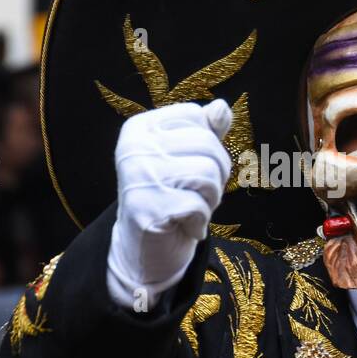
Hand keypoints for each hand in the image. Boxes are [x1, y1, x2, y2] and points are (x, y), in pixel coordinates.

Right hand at [107, 100, 231, 309]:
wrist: (143, 250)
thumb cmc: (169, 198)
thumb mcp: (186, 158)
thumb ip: (204, 131)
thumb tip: (222, 107)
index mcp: (140, 128)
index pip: (196, 116)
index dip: (208, 145)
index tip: (189, 167)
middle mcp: (134, 147)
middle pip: (207, 144)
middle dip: (215, 175)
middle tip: (195, 195)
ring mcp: (139, 177)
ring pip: (208, 173)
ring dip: (209, 200)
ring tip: (189, 210)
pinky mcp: (149, 208)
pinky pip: (199, 205)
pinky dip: (200, 222)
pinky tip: (182, 226)